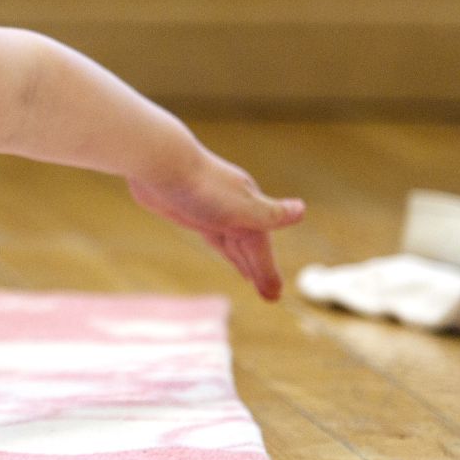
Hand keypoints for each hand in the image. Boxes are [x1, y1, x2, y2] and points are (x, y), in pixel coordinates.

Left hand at [126, 146, 305, 301]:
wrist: (158, 162)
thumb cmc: (200, 186)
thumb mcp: (240, 206)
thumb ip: (270, 214)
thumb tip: (302, 210)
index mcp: (250, 208)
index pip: (262, 248)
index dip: (267, 273)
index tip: (274, 296)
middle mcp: (234, 208)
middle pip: (250, 247)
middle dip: (259, 270)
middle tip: (270, 296)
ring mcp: (212, 208)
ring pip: (232, 241)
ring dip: (242, 258)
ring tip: (250, 277)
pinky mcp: (189, 209)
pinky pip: (212, 233)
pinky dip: (221, 244)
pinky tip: (221, 243)